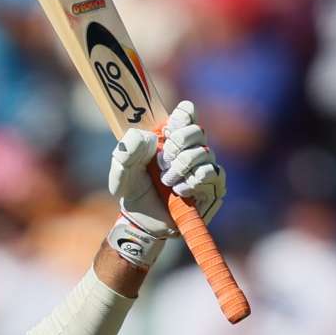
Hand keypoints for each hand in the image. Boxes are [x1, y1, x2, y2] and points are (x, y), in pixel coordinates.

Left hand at [106, 101, 225, 266]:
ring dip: (181, 166)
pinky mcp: (213, 188)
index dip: (181, 115)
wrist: (142, 221)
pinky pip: (212, 174)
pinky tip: (179, 191)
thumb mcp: (122, 170)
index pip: (186, 113)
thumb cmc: (133, 191)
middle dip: (178, 144)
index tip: (167, 129)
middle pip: (197, 130)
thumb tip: (148, 137)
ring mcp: (205, 167)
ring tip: (167, 181)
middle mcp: (191, 149)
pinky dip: (192, 182)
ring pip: (204, 153)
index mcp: (170, 138)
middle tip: (161, 161)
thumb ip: (127, 149)